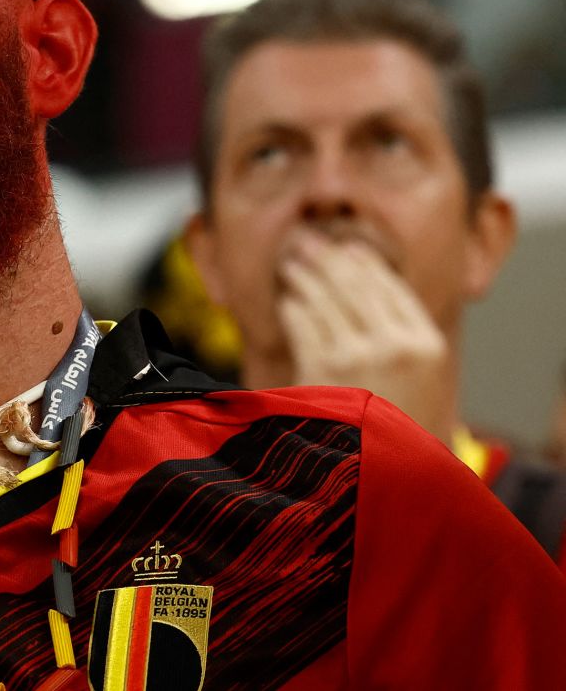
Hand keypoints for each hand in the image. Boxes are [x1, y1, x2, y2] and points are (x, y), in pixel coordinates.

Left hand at [277, 232, 453, 443]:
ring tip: (292, 263)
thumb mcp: (422, 376)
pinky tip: (288, 300)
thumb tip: (363, 273)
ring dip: (304, 276)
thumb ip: (401, 330)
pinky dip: (293, 307)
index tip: (346, 247)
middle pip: (354, 285)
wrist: (387, 474)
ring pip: (324, 299)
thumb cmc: (402, 423)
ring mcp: (357, 357)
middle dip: (328, 259)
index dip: (364, 263)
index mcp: (426, 344)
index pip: (390, 286)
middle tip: (307, 241)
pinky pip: (302, 324)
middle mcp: (394, 346)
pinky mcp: (321, 371)